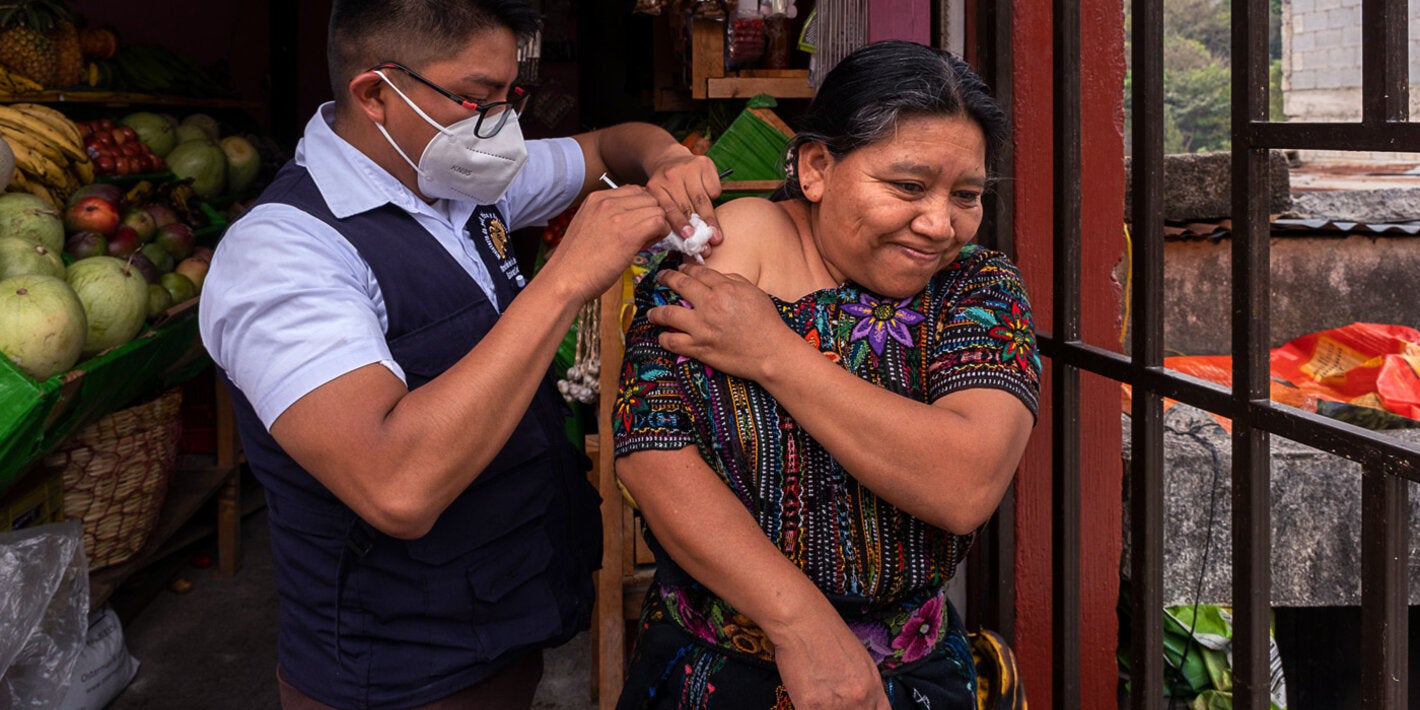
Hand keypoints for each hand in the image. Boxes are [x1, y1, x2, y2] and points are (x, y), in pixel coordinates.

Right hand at [543, 186, 669, 301]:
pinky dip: (660, 234)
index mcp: (596, 198)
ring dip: (657, 225)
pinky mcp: (628, 234)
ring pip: (657, 209)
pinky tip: (647, 246)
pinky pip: (659, 223)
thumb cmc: (577, 262)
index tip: (637, 225)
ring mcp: (617, 216)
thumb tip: (636, 219)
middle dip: (651, 215)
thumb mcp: (588, 227)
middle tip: (644, 235)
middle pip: (648, 197)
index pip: (634, 191)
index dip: (641, 208)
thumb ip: (609, 217)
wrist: (564, 280)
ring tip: (644, 242)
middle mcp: (607, 202)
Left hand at [643, 152, 724, 252]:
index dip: (680, 223)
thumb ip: (668, 217)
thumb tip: (686, 241)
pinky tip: (709, 200)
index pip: (669, 208)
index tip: (689, 236)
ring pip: (702, 199)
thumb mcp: (660, 199)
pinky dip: (714, 198)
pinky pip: (713, 187)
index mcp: (655, 187)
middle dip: (700, 227)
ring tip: (717, 236)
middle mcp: (670, 175)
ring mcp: (687, 167)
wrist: (670, 160)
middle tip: (709, 243)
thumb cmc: (667, 190)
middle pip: (688, 205)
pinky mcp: (703, 163)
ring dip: (710, 219)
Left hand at [647, 263, 799, 379]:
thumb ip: (734, 280)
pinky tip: (662, 336)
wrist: (771, 352)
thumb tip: (717, 277)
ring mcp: (701, 327)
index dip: (686, 268)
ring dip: (656, 312)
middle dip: (667, 278)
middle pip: (680, 285)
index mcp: (724, 289)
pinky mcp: (699, 348)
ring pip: (668, 314)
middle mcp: (709, 305)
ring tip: (651, 313)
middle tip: (660, 277)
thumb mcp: (754, 292)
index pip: (698, 273)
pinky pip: (673, 342)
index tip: (680, 268)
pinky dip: (664, 339)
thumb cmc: (767, 322)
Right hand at [772, 619, 891, 709]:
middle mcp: (858, 700)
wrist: (802, 622)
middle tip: (834, 700)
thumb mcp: (861, 660)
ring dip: (825, 709)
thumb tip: (863, 702)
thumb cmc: (828, 634)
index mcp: (873, 688)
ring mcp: (834, 706)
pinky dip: (807, 708)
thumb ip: (866, 687)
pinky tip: (806, 695)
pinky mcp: (809, 708)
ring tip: (820, 695)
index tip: (859, 707)